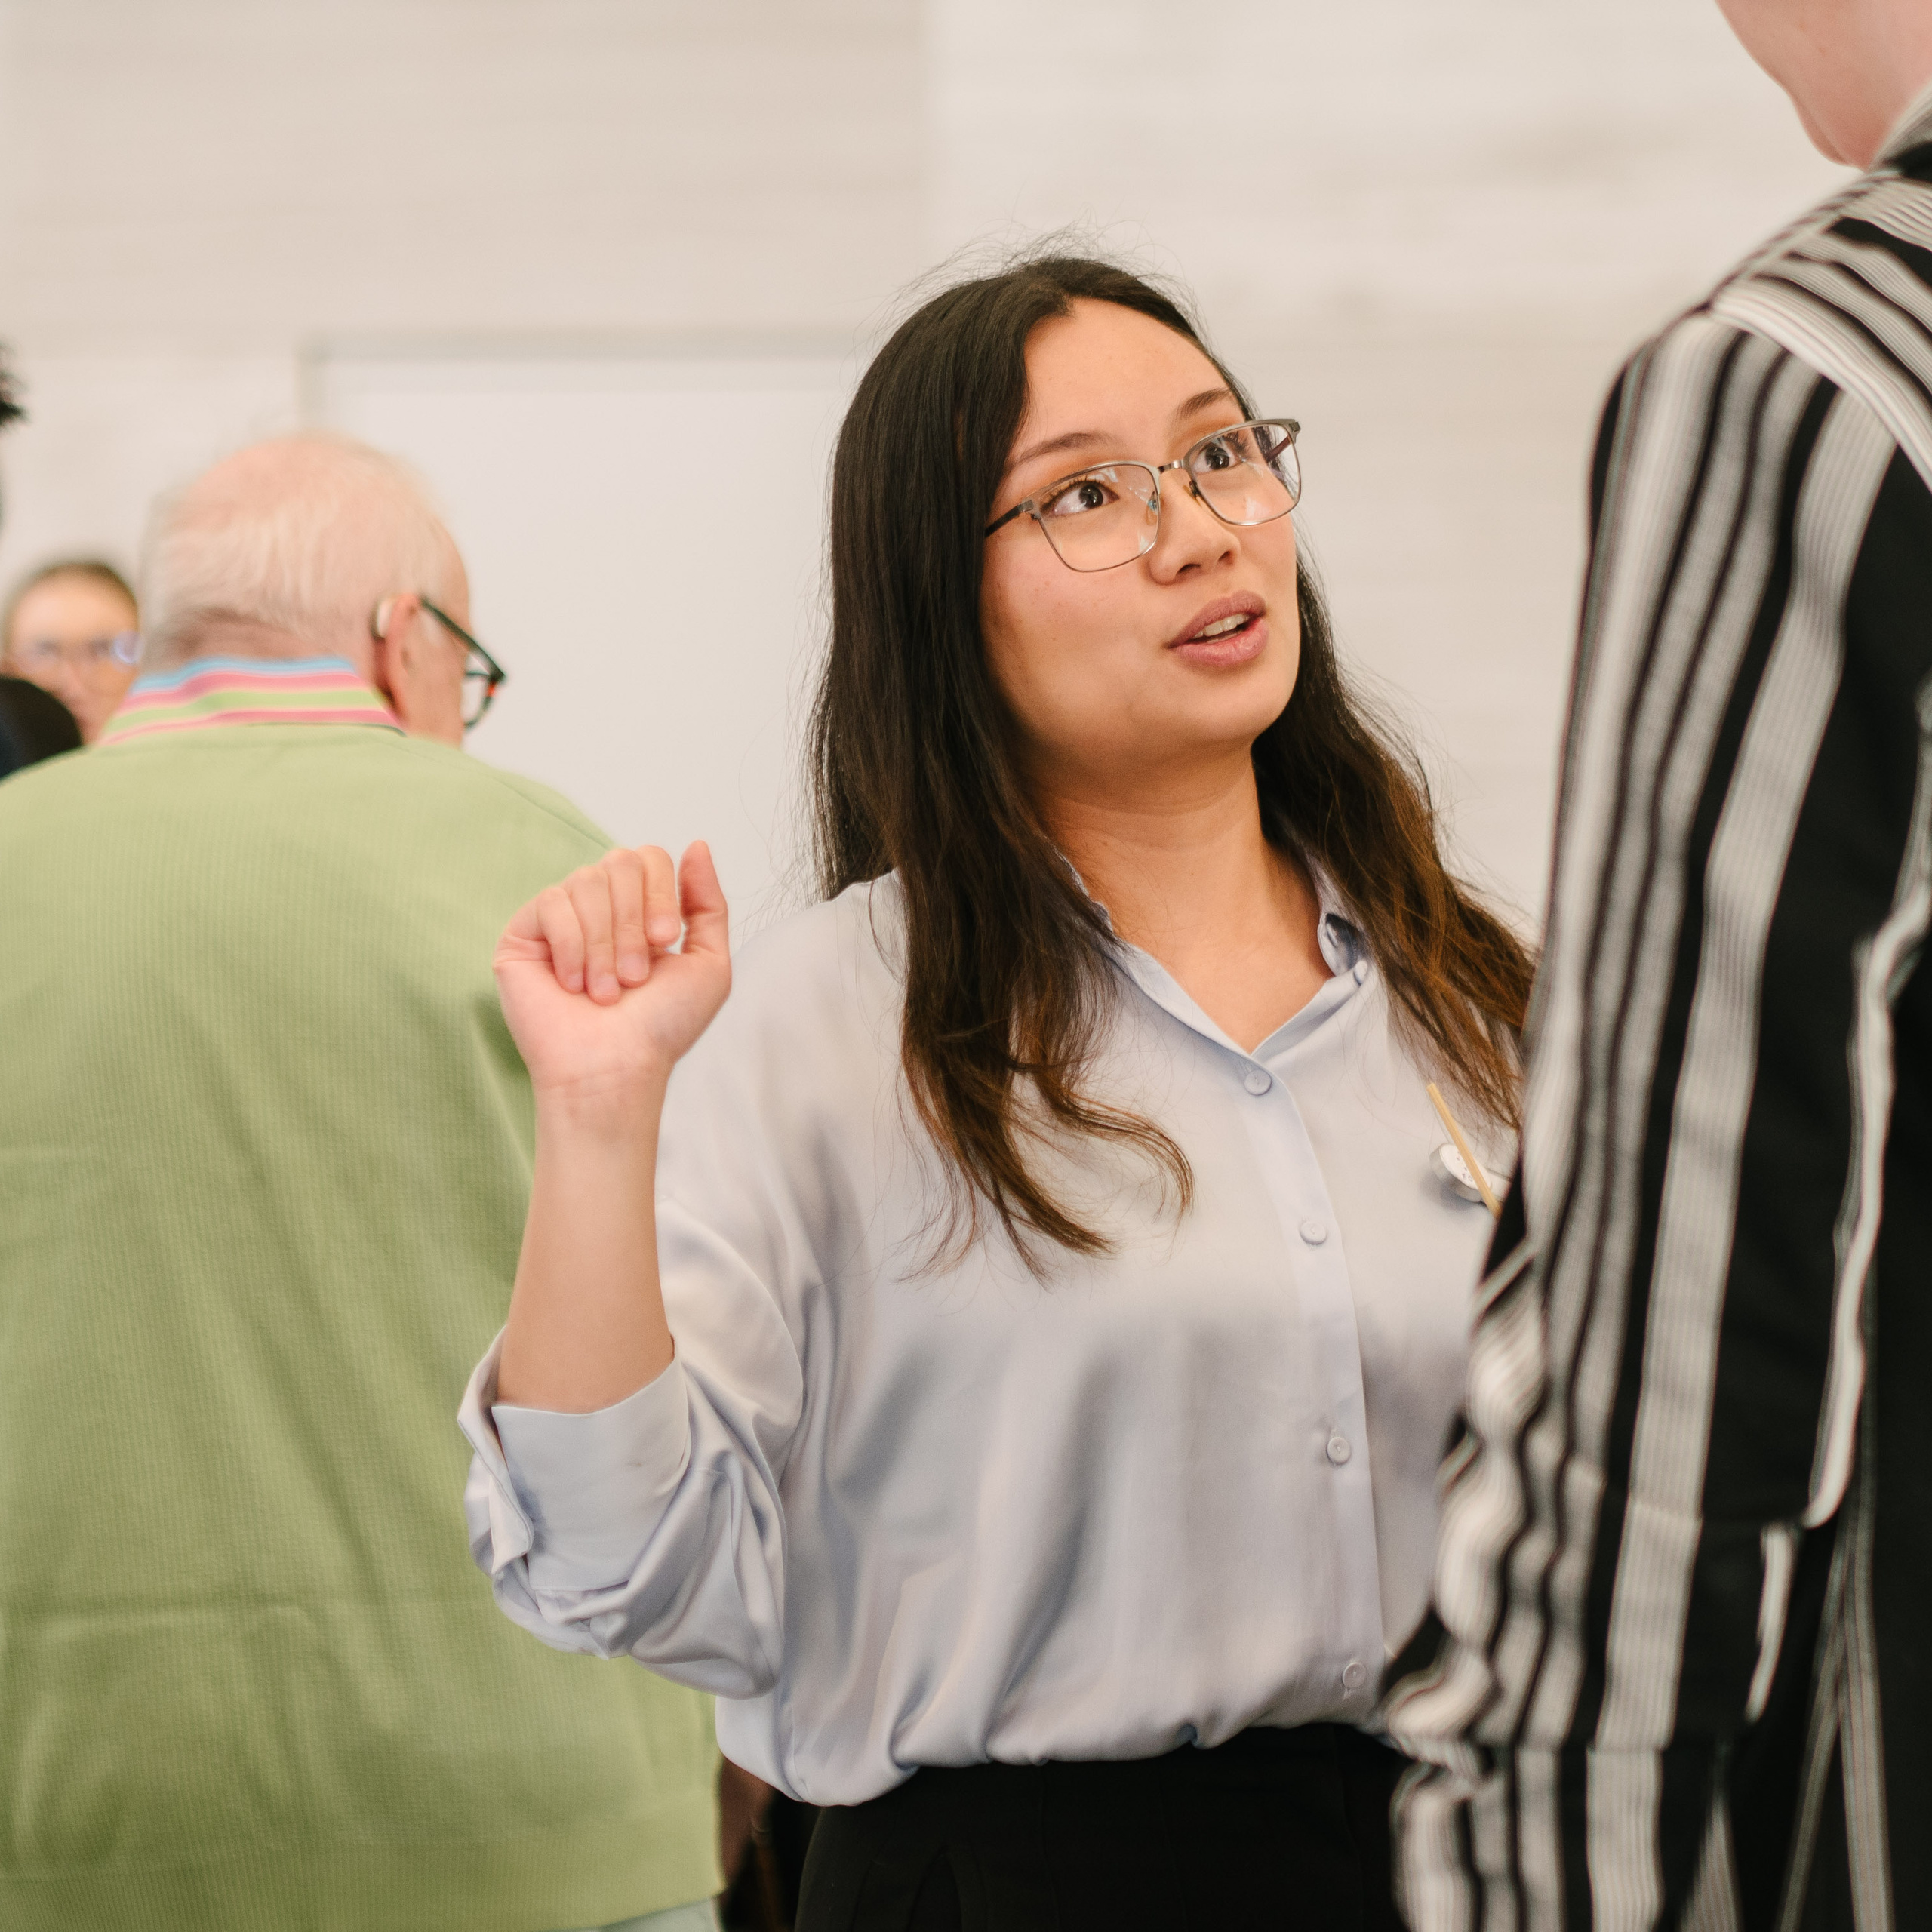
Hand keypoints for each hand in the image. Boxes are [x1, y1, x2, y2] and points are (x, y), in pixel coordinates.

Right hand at [495, 841, 730, 1108]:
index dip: (661, 893)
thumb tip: (696, 845)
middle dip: (633, 919)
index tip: (665, 942)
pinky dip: (572, 946)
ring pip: (585, 881)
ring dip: (605, 942)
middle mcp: (599, 909)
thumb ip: (708, 904)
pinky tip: (573, 984)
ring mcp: (559, 920)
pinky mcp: (523, 935)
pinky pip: (551, 903)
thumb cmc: (660, 1028)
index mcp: (639, 911)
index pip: (648, 858)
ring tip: (606, 990)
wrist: (615, 1069)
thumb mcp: (708, 963)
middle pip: (619, 861)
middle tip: (635, 975)